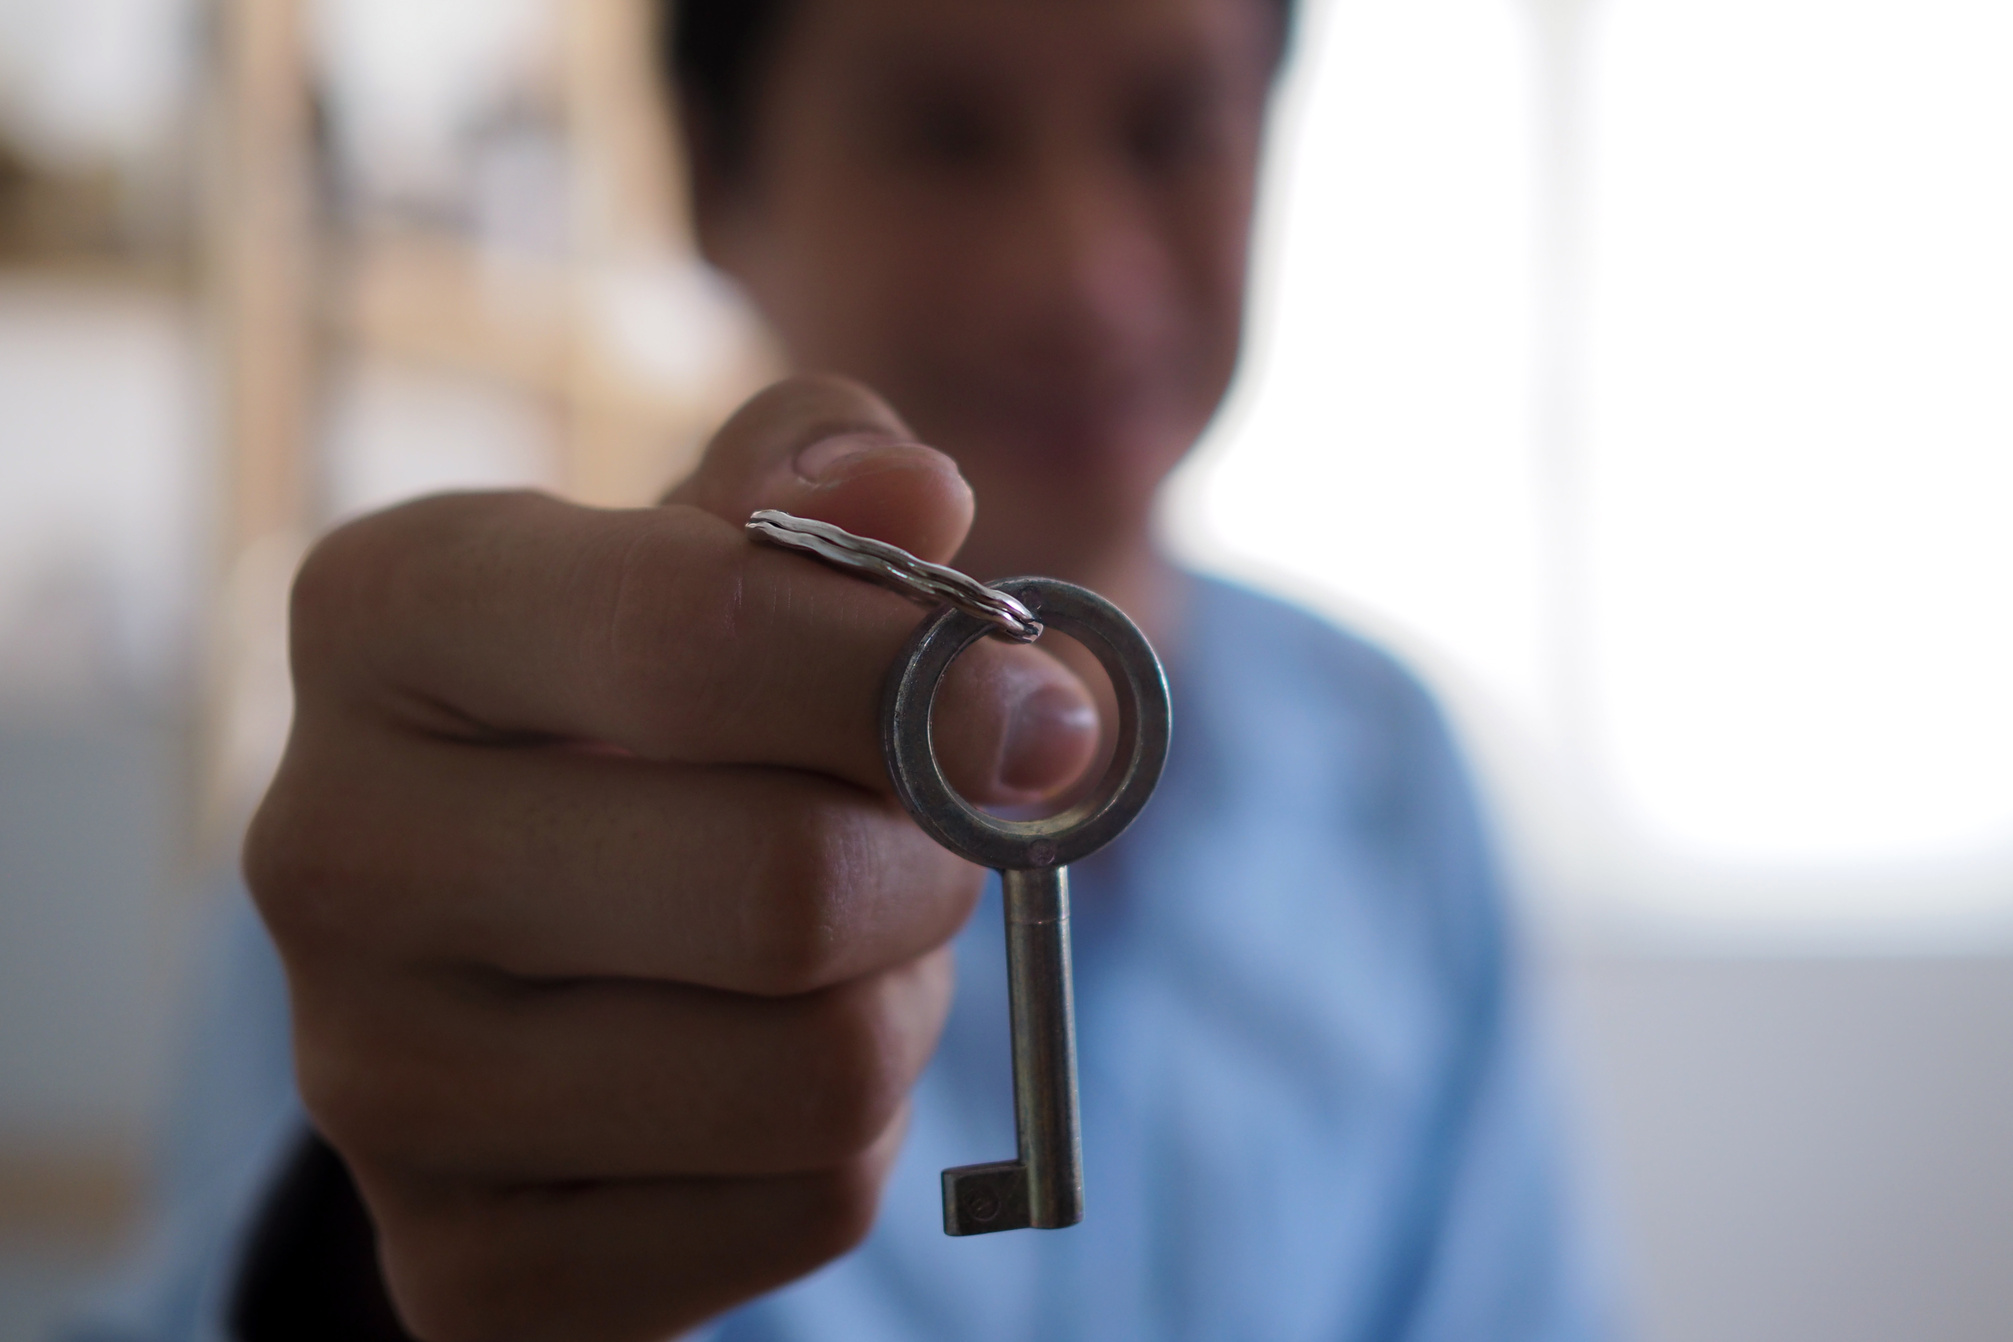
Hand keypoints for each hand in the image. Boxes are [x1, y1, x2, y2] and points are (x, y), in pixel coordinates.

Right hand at [244, 375, 1098, 1340]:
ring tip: (835, 949)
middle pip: (785, 886)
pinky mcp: (468, 1266)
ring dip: (902, 1002)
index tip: (1047, 711)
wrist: (520, 958)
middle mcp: (331, 849)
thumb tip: (915, 496)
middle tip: (931, 831)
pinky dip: (849, 1139)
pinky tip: (760, 1070)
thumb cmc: (654, 704)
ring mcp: (375, 1083)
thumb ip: (819, 484)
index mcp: (385, 615)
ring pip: (821, 1071)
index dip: (924, 673)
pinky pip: (803, 1209)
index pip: (698, 628)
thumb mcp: (718, 547)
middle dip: (930, 861)